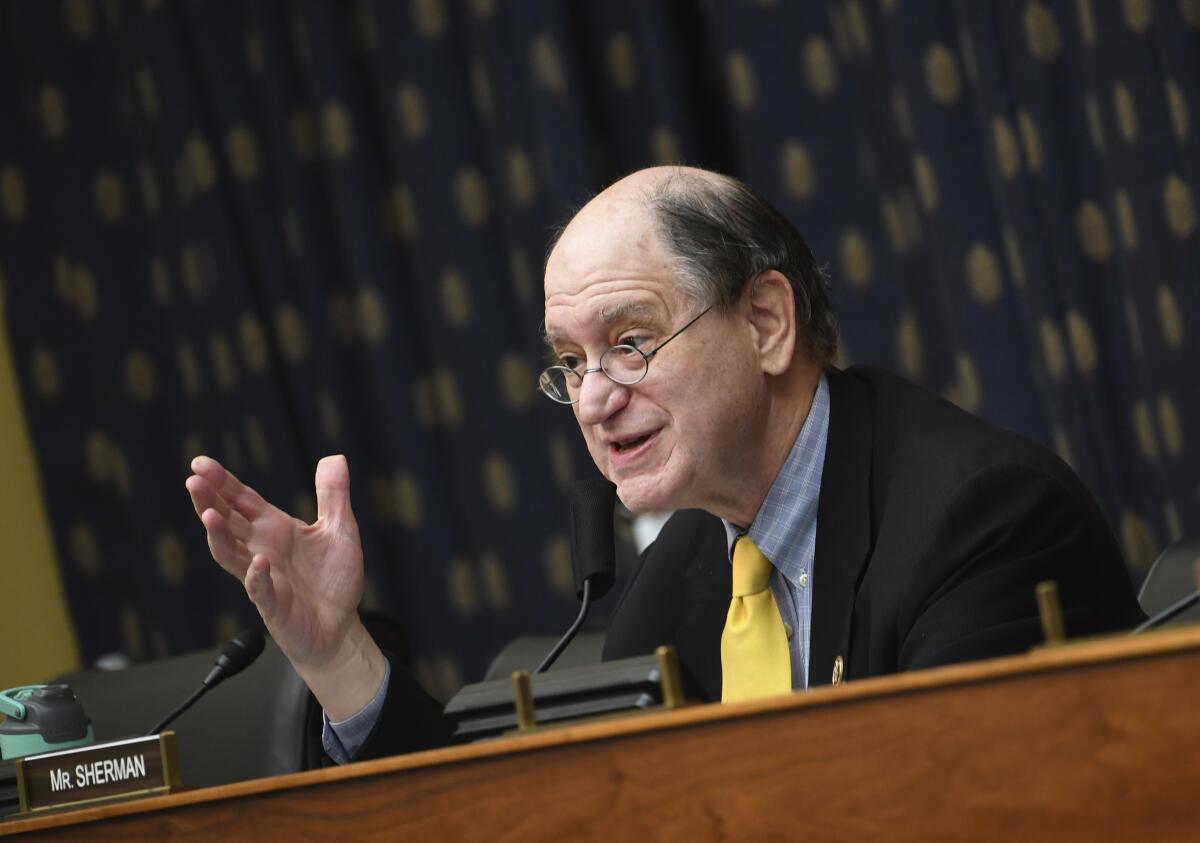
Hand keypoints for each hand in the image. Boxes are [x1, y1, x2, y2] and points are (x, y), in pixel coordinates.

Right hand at [186, 454, 385, 719]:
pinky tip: (258, 562)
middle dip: (209, 500)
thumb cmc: (335, 580)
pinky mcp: (274, 604)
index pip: (242, 500)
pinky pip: (260, 589)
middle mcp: (262, 549)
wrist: (340, 627)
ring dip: (218, 535)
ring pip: (231, 554)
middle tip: (193, 480)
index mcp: (274, 528)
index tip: (200, 462)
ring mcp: (263, 577)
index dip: (222, 481)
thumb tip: (334, 456)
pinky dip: (257, 576)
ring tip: (210, 514)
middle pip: (228, 521)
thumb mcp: (340, 529)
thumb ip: (333, 495)